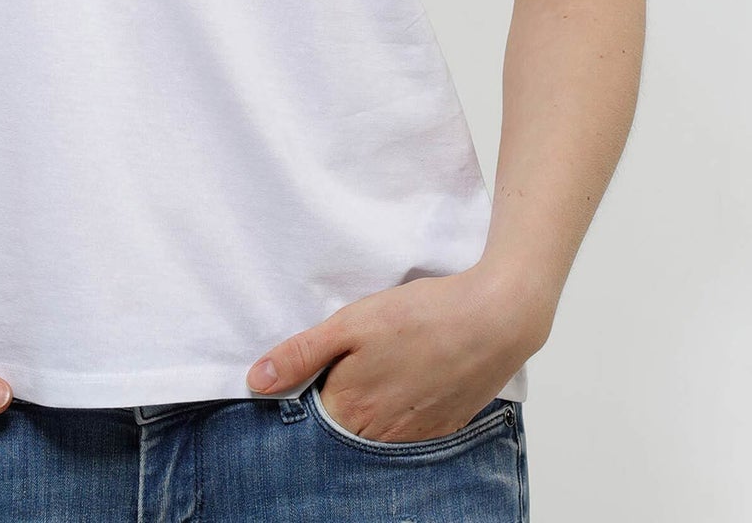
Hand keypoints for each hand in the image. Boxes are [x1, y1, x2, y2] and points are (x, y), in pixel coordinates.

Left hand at [245, 266, 542, 443]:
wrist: (494, 319)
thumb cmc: (421, 316)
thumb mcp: (350, 324)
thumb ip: (302, 354)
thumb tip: (256, 381)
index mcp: (351, 410)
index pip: (312, 411)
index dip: (312, 382)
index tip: (323, 359)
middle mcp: (382, 434)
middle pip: (346, 422)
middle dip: (344, 392)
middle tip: (362, 353)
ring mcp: (417, 435)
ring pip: (379, 426)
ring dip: (376, 400)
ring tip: (390, 359)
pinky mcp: (445, 426)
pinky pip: (412, 426)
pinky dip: (406, 404)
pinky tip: (414, 372)